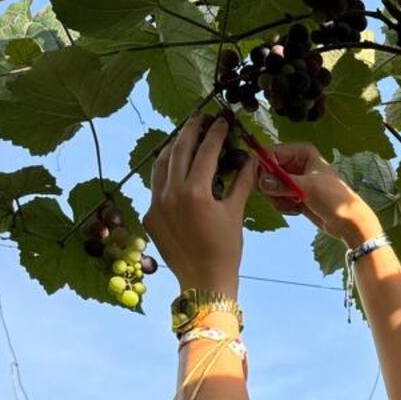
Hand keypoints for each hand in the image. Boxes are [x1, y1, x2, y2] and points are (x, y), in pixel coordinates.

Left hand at [144, 112, 259, 292]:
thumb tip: (250, 157)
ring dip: (172, 146)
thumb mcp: (235, 213)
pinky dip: (165, 171)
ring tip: (184, 136)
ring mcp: (156, 204)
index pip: (205, 151)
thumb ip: (240, 181)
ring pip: (160, 164)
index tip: (222, 120)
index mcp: (195, 192)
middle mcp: (170, 193)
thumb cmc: (226, 249)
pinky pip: (156, 185)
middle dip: (190, 130)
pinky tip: (175, 167)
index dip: (215, 132)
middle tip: (201, 118)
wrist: (203, 281)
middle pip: (178, 150)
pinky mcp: (150, 215)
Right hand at [255, 141, 373, 242]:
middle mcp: (297, 163)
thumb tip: (261, 181)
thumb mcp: (307, 188)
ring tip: (295, 203)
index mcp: (302, 152)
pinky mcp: (294, 195)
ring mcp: (295, 180)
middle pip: (268, 171)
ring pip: (271, 186)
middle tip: (283, 196)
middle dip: (272, 187)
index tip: (261, 182)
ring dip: (279, 198)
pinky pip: (278, 198)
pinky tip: (297, 209)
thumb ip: (283, 183)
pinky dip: (284, 205)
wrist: (348, 221)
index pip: (272, 153)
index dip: (264, 166)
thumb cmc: (334, 199)